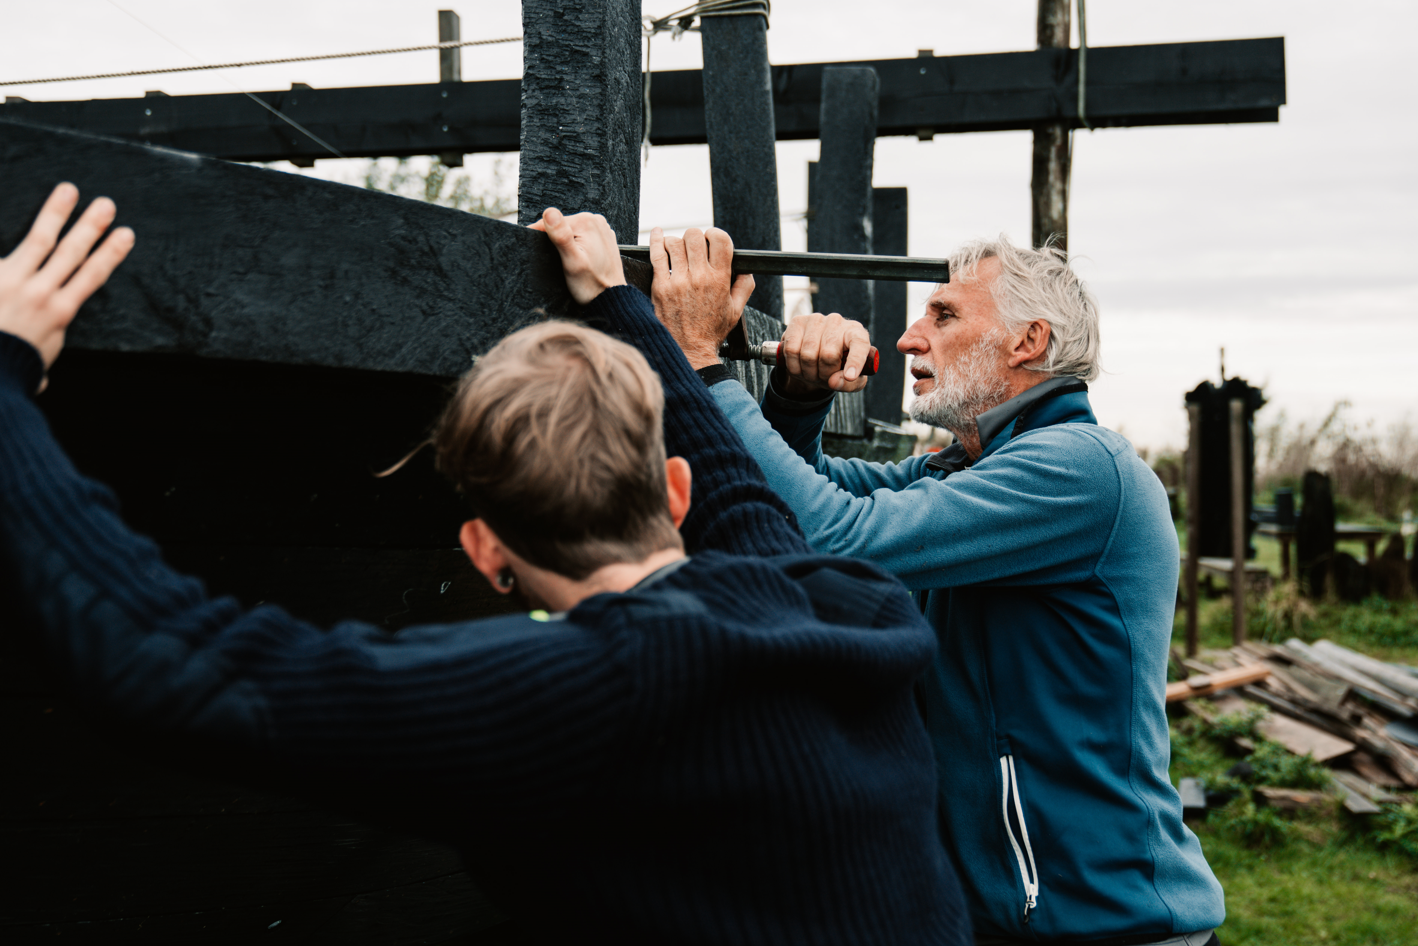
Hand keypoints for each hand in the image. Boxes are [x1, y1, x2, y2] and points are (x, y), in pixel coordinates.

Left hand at [0, 183, 134, 388]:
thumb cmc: (11, 369)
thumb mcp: (38, 363)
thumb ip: (42, 351)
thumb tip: (40, 369)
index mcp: (60, 312)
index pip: (92, 275)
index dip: (111, 253)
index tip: (125, 234)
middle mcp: (40, 291)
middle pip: (71, 251)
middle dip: (90, 226)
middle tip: (105, 204)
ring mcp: (11, 281)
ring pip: (38, 241)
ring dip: (55, 213)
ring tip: (68, 190)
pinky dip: (3, 230)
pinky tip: (6, 206)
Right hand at [528, 207, 625, 304]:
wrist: (611, 298)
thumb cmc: (591, 284)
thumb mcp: (571, 262)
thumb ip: (561, 236)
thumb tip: (549, 212)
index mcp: (586, 221)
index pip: (551, 222)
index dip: (539, 236)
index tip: (535, 250)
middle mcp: (596, 220)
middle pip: (561, 226)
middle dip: (555, 242)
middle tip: (560, 261)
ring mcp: (601, 228)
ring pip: (571, 231)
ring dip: (565, 245)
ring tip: (571, 261)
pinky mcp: (602, 238)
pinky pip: (582, 237)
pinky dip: (577, 247)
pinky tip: (580, 259)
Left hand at [648, 226, 753, 370]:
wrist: (688, 351)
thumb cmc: (711, 332)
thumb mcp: (736, 311)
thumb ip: (744, 287)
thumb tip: (746, 271)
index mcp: (720, 280)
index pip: (720, 240)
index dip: (715, 235)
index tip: (710, 241)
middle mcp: (699, 277)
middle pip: (695, 236)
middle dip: (695, 238)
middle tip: (693, 248)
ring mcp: (678, 281)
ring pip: (675, 243)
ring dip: (677, 242)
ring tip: (678, 251)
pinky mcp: (660, 287)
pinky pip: (656, 255)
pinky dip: (656, 240)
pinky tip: (657, 234)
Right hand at [778, 312, 872, 394]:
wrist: (816, 353)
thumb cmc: (839, 366)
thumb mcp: (851, 380)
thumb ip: (849, 384)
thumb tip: (833, 382)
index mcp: (857, 333)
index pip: (859, 343)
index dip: (855, 361)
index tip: (850, 377)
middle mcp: (837, 322)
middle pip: (828, 355)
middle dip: (824, 374)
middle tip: (824, 377)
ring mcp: (816, 320)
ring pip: (808, 354)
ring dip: (808, 372)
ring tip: (812, 372)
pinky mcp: (797, 322)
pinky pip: (791, 350)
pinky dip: (794, 366)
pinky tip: (799, 366)